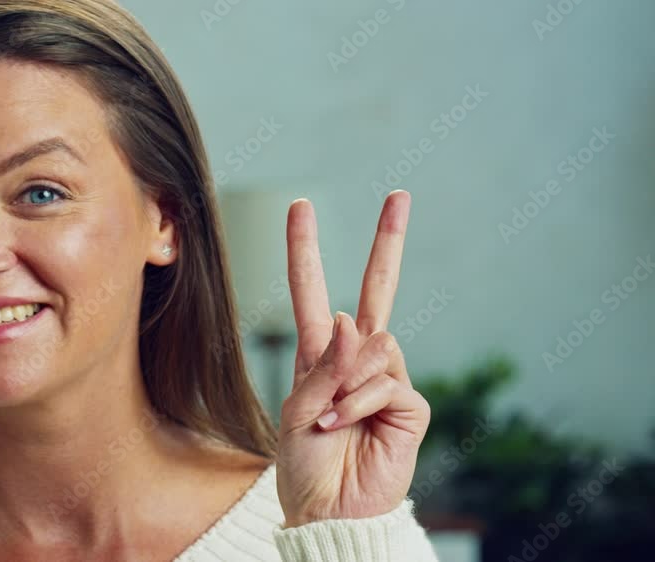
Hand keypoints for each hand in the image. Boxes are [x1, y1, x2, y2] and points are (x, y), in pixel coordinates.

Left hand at [275, 191, 430, 526]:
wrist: (329, 511)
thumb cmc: (305, 463)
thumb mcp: (296, 410)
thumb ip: (323, 365)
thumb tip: (353, 319)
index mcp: (320, 355)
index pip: (312, 292)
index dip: (305, 251)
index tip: (301, 207)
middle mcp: (356, 360)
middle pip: (377, 290)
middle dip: (388, 242)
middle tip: (399, 195)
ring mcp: (387, 379)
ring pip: (375, 345)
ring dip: (345, 384)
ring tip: (332, 420)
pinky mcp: (409, 405)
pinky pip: (385, 382)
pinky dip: (359, 404)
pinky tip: (347, 427)